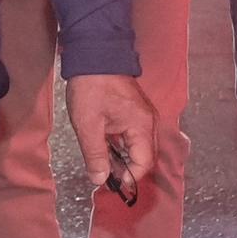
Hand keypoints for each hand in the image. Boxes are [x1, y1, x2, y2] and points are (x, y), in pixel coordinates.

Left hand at [68, 74, 172, 210]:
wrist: (93, 55)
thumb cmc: (91, 88)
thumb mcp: (88, 125)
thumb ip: (95, 155)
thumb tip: (99, 179)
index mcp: (142, 125)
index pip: (144, 162)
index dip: (130, 177)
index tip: (110, 183)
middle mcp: (148, 121)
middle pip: (145, 156)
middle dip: (127, 169)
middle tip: (104, 175)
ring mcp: (143, 115)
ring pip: (139, 146)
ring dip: (123, 157)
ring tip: (102, 162)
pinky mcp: (135, 111)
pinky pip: (134, 135)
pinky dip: (122, 145)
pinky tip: (105, 147)